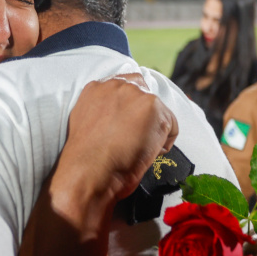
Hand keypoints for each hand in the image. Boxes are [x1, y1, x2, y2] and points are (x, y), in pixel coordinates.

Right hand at [62, 73, 178, 200]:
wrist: (88, 170)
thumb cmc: (85, 158)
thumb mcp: (85, 123)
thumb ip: (102, 112)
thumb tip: (118, 121)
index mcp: (97, 88)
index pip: (124, 85)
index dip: (131, 107)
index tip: (130, 124)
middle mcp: (116, 85)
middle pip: (144, 93)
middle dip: (144, 115)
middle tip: (135, 139)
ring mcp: (136, 94)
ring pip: (158, 111)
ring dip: (153, 130)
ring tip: (138, 150)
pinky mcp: (153, 107)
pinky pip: (171, 126)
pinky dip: (164, 143)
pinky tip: (146, 154)